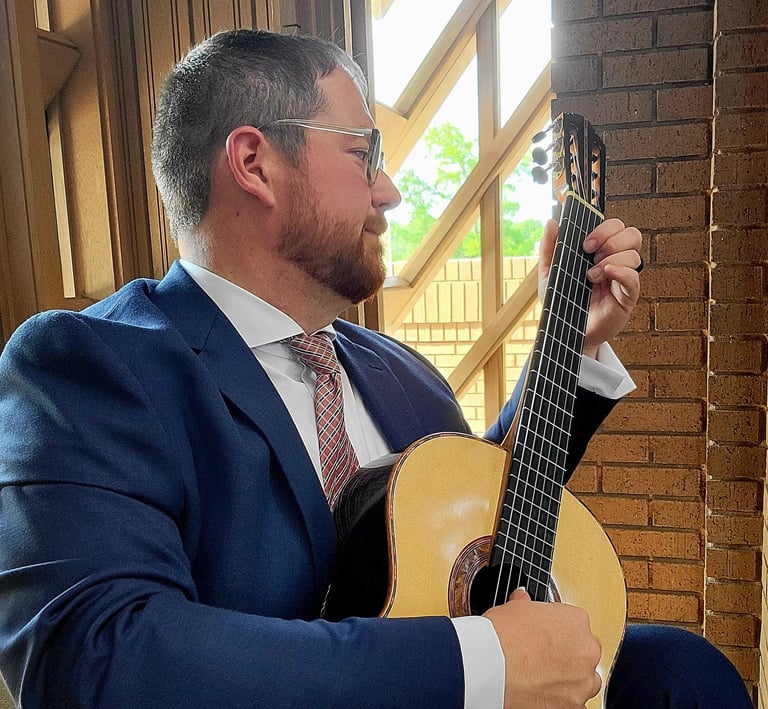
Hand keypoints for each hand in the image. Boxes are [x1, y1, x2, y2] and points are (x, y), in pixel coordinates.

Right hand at [484, 588, 601, 707]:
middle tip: (542, 655)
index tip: (545, 634)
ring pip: (585, 680)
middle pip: (584, 652)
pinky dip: (562, 699)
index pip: (574, 622)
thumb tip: (522, 600)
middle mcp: (586, 651)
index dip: (556, 628)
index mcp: (576, 621)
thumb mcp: (514, 608)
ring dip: (570, 678)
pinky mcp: (574, 707)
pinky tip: (543, 693)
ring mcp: (582, 682)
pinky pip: (576, 704)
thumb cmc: (502, 636)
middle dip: (568, 654)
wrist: (491, 667)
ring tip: (542, 676)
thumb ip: (526, 604)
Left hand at [539, 218, 641, 357]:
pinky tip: (605, 274)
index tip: (585, 242)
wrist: (563, 331)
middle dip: (611, 238)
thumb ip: (549, 248)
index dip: (604, 228)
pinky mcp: (627, 297)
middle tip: (590, 252)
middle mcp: (614, 262)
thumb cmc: (561, 302)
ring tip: (590, 275)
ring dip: (611, 259)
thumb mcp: (549, 273)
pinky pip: (634, 277)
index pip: (615, 227)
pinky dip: (621, 271)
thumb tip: (552, 222)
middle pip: (631, 234)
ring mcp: (622, 279)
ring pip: (634, 254)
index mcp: (599, 252)